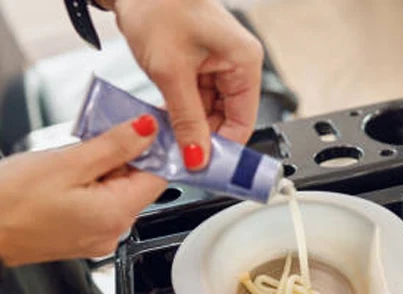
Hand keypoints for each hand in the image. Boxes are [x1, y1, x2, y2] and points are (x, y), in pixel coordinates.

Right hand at [0, 115, 165, 266]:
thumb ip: (114, 146)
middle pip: (138, 183)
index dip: (155, 146)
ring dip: (104, 167)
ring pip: (117, 191)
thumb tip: (146, 130)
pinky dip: (91, 183)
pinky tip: (68, 173)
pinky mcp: (81, 236)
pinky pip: (99, 203)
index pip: (159, 175)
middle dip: (125, 154)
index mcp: (116, 214)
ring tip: (75, 154)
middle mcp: (113, 231)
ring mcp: (97, 236)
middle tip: (98, 131)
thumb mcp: (67, 162)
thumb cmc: (10, 203)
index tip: (144, 122)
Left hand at [112, 0, 263, 168]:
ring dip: (186, 129)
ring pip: (206, 113)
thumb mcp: (171, 72)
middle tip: (178, 159)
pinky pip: (192, 101)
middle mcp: (235, 64)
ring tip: (165, 143)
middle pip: (226, 120)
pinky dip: (177, 115)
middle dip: (201, 140)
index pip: (243, 122)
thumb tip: (197, 157)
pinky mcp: (196, 65)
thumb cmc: (159, 6)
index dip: (224, 149)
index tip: (203, 169)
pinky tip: (162, 126)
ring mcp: (216, 65)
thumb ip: (186, 120)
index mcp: (244, 62)